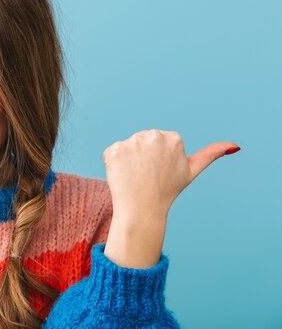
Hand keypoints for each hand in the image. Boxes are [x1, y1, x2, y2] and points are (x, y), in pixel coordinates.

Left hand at [102, 129, 239, 267]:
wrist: (143, 210)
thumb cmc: (168, 191)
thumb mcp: (191, 171)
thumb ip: (211, 155)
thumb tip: (235, 146)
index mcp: (173, 137)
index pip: (159, 141)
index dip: (158, 158)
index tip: (161, 171)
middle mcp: (153, 135)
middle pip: (142, 141)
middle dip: (142, 156)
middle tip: (147, 175)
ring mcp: (132, 142)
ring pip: (127, 147)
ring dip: (128, 160)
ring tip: (136, 176)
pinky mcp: (114, 150)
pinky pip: (112, 153)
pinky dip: (114, 164)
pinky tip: (123, 176)